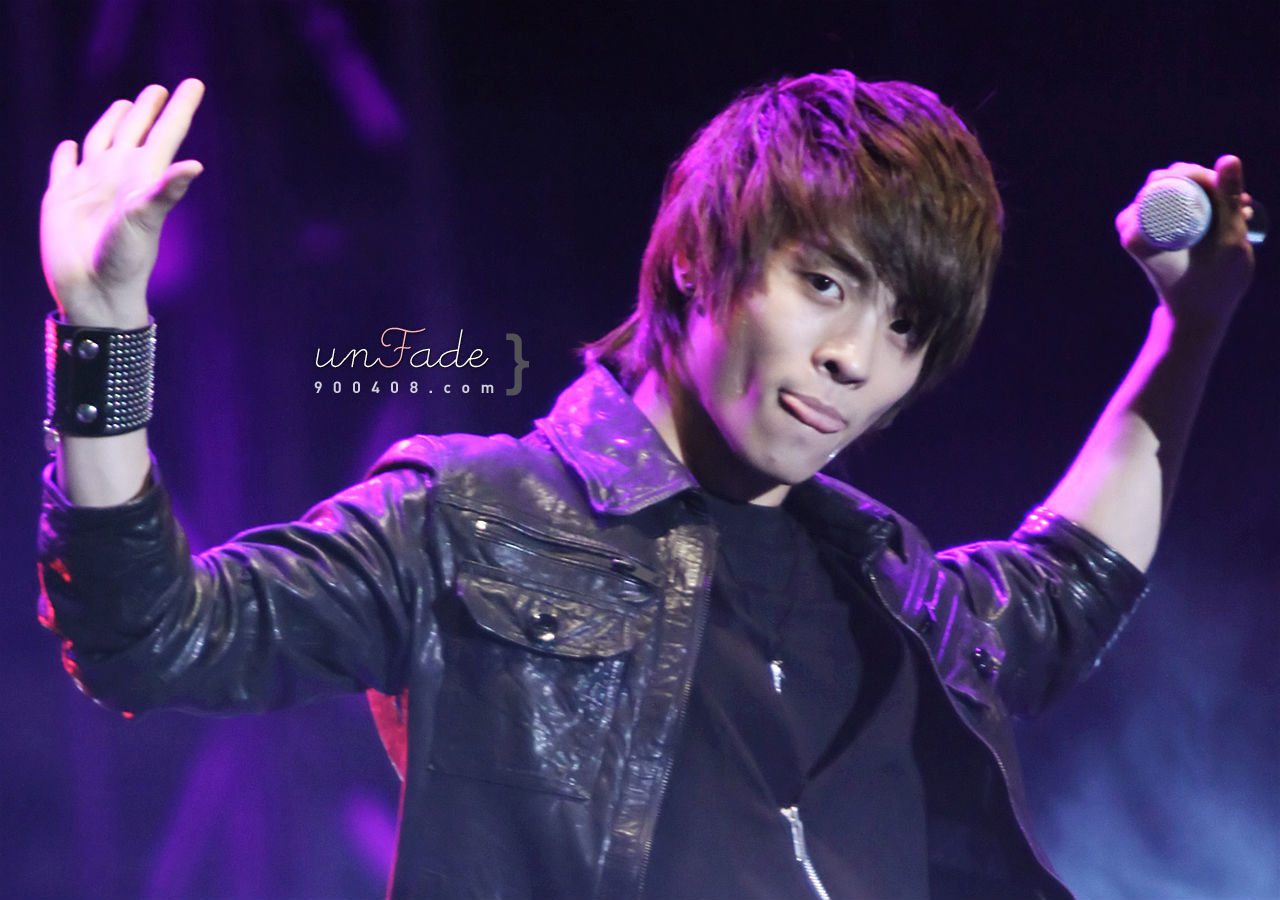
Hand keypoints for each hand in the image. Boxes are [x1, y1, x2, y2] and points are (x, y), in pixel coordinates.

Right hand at [40, 79, 204, 327]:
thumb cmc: (123, 257)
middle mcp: (119, 174)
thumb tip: (196, 165)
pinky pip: (64, 167)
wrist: (92, 289)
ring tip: (125, 105)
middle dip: (148, 109)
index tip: (196, 83)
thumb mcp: (146, 219)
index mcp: (142, 175)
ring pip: (102, 141)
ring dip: (113, 122)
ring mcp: (90, 185)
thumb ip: (167, 190)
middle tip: (160, 89)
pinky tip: (71, 146)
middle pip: (136, 130)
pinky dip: (67, 154)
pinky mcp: (62, 197)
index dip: (180, 107)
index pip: (167, 132)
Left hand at [1115, 154, 1255, 331]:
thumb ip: (1229, 199)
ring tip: (1239, 215)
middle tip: (1237, 207)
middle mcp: (1133, 227)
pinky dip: (1206, 205)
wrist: (1197, 317)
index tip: (1229, 192)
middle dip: (1209, 185)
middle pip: (1171, 181)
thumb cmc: (1213, 285)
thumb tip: (1227, 158)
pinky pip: (1179, 204)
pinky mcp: (1157, 234)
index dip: (1200, 176)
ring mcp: (1144, 230)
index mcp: (1135, 230)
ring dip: (1212, 196)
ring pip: (1179, 192)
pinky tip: (1231, 214)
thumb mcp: (1227, 239)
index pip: (1166, 179)